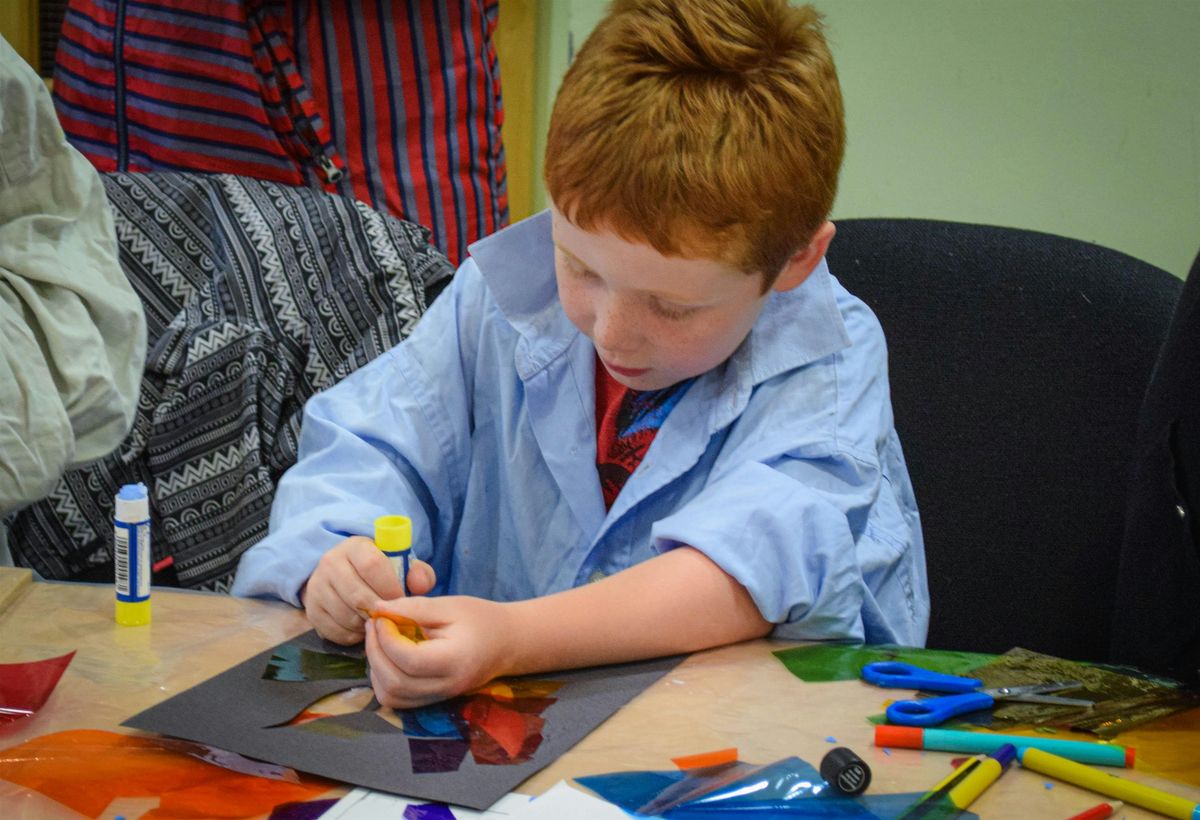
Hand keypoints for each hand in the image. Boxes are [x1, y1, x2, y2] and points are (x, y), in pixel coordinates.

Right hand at [301, 535, 436, 644]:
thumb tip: (420, 585)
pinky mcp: (311, 610)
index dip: (390, 588)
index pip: (372, 566)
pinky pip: (335, 631)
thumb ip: (417, 572)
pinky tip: (363, 630)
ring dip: (367, 626)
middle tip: (392, 620)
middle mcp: (331, 563)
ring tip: (379, 624)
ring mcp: (317, 587)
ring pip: (346, 616)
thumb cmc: (379, 570)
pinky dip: (354, 636)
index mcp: (355, 546)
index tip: (401, 601)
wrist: (342, 574)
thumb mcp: (399, 564)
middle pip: (358, 596)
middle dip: (380, 612)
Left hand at [364, 595, 513, 707]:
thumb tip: (377, 608)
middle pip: (395, 683)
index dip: (386, 638)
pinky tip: (388, 657)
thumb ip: (413, 607)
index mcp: (454, 661)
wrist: (507, 643)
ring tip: (379, 641)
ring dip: (376, 669)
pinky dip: (384, 680)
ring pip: (391, 697)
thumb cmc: (481, 619)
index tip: (381, 616)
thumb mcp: (450, 605)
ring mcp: (439, 698)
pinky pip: (397, 701)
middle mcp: (446, 687)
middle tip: (374, 625)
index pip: (408, 660)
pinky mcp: (431, 701)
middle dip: (375, 652)